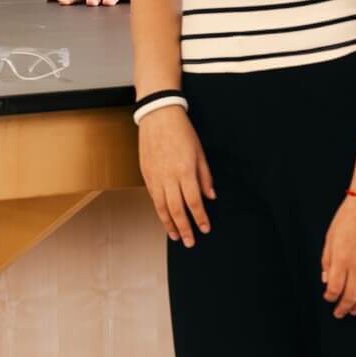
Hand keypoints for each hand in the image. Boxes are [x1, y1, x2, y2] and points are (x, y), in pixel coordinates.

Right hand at [138, 106, 213, 246]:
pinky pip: (152, 195)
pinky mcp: (145, 172)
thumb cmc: (181, 131)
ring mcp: (155, 175)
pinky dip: (158, 208)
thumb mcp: (200, 153)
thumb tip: (210, 196)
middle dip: (183, 228)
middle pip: (176, 209)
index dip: (200, 218)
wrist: (158, 115)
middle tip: (189, 241)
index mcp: (185, 171)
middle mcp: (168, 176)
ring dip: (168, 223)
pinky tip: (163, 215)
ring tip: (174, 235)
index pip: (194, 202)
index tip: (205, 228)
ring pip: (161, 205)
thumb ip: (205, 176)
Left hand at [322, 195, 355, 317]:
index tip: (328, 299)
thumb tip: (326, 279)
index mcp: (342, 258)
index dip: (331, 297)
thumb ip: (327, 260)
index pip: (336, 287)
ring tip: (354, 310)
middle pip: (352, 295)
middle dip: (345, 307)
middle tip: (340, 313)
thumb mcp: (330, 237)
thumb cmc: (348, 218)